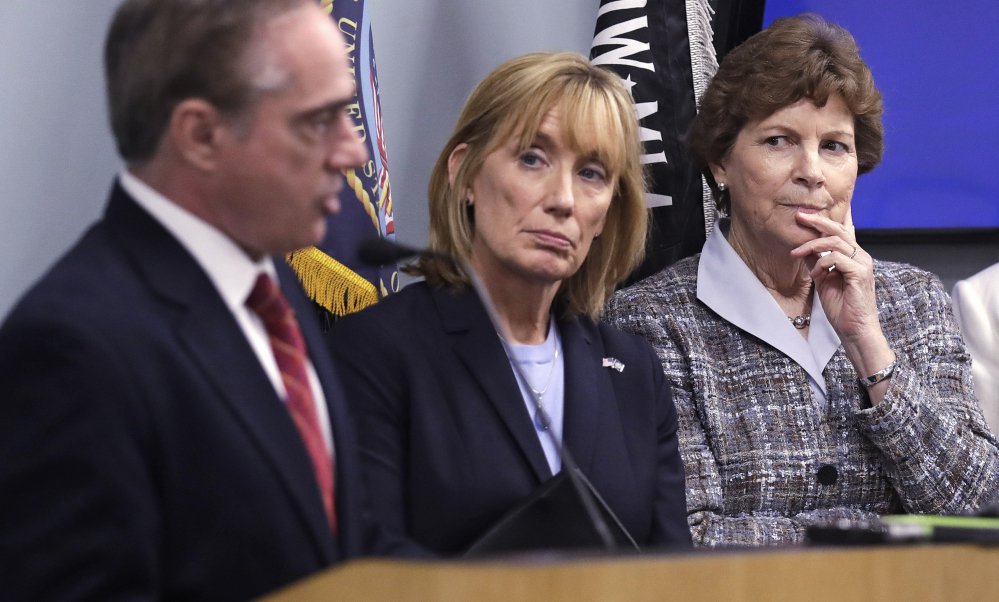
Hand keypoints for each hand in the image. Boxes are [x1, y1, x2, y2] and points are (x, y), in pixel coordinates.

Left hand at [791, 207, 893, 397]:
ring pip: (836, 242)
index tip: (814, 207)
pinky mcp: (860, 274)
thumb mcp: (823, 279)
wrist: (855, 330)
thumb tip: (802, 248)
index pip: (845, 230)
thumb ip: (816, 262)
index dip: (832, 216)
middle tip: (799, 216)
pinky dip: (822, 264)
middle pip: (838, 230)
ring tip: (796, 254)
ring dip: (812, 246)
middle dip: (817, 221)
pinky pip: (837, 259)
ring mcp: (862, 264)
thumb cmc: (841, 308)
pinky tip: (815, 274)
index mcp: (853, 256)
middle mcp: (860, 256)